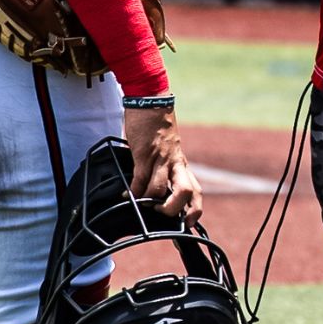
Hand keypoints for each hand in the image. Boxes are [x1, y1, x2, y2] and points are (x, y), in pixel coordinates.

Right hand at [124, 104, 202, 222]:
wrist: (150, 99)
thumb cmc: (158, 124)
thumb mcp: (168, 149)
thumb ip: (164, 166)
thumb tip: (154, 185)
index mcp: (182, 164)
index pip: (196, 191)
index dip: (194, 211)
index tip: (187, 224)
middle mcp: (175, 163)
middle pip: (185, 192)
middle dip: (173, 210)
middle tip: (161, 214)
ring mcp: (160, 159)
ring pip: (159, 189)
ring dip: (148, 201)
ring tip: (139, 203)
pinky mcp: (144, 153)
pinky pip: (140, 178)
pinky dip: (132, 190)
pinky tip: (126, 194)